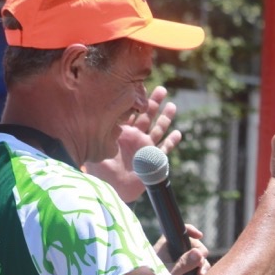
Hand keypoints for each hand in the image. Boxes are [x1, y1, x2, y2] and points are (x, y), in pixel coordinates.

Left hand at [89, 86, 182, 202]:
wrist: (112, 189)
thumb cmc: (101, 170)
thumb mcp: (96, 149)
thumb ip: (99, 136)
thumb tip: (100, 120)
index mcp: (121, 132)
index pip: (130, 111)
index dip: (136, 99)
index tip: (141, 86)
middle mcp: (135, 137)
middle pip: (146, 116)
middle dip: (154, 102)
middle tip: (161, 89)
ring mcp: (145, 147)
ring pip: (158, 129)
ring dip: (165, 118)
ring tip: (172, 106)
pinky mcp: (153, 160)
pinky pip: (164, 149)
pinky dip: (171, 142)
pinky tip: (177, 134)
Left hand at [155, 223, 209, 274]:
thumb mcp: (170, 273)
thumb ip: (184, 263)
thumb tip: (199, 253)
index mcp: (167, 245)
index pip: (179, 232)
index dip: (190, 231)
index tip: (199, 235)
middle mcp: (175, 251)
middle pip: (194, 244)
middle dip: (200, 253)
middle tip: (200, 263)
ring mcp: (182, 261)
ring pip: (199, 257)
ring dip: (203, 264)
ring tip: (200, 274)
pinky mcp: (188, 272)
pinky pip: (200, 267)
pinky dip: (202, 271)